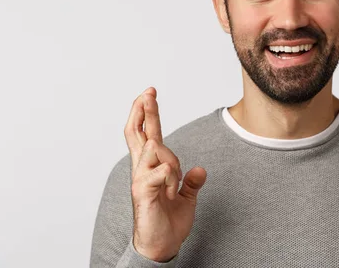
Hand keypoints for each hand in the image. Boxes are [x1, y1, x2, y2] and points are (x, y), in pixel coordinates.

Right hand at [123, 87, 206, 261]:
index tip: (149, 94)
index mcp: (151, 168)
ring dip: (171, 161)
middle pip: (139, 134)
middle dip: (144, 111)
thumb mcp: (186, 198)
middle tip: (148, 92)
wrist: (161, 246)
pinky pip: (158, 172)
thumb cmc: (168, 221)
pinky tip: (170, 186)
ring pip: (155, 150)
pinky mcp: (142, 193)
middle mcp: (142, 170)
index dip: (147, 115)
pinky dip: (168, 175)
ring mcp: (140, 180)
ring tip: (173, 186)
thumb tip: (200, 170)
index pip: (146, 135)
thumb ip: (191, 183)